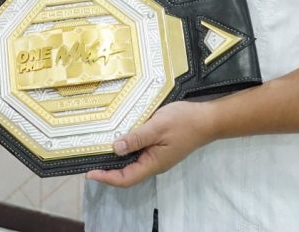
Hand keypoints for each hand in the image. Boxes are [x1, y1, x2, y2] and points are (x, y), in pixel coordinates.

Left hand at [86, 101, 213, 186]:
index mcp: (153, 163)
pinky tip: (119, 138)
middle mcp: (154, 163)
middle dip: (108, 170)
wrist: (208, 119)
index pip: (126, 178)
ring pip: (133, 163)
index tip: (89, 173)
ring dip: (117, 159)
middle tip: (89, 160)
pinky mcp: (160, 147)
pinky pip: (140, 153)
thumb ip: (137, 138)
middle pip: (127, 173)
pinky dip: (127, 149)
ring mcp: (158, 156)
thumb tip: (115, 149)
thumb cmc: (184, 121)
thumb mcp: (157, 126)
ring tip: (100, 150)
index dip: (107, 178)